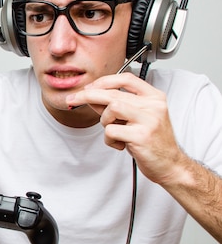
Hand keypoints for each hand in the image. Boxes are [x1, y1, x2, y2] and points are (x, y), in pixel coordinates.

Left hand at [66, 73, 183, 184]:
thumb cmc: (152, 141)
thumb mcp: (136, 118)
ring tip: (115, 132)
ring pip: (111, 109)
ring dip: (105, 121)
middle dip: (87, 96)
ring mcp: (149, 120)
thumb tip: (90, 95)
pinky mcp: (141, 136)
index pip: (126, 78)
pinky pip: (111, 130)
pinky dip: (109, 139)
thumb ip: (116, 105)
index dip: (104, 81)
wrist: (170, 164)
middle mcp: (153, 105)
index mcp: (154, 97)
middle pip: (113, 93)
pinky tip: (120, 144)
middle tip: (72, 100)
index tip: (89, 88)